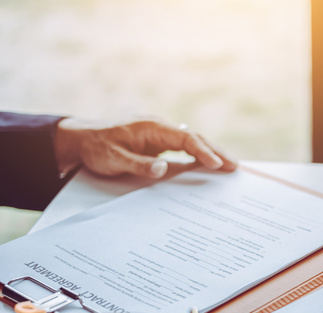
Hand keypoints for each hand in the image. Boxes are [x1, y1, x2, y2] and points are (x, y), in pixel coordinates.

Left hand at [54, 117, 236, 178]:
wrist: (80, 139)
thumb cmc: (96, 148)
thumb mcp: (114, 159)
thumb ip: (139, 164)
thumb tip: (163, 169)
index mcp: (152, 127)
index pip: (185, 138)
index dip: (203, 151)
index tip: (216, 164)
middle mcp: (159, 126)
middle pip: (195, 137)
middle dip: (216, 151)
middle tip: (235, 165)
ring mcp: (160, 133)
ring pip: (192, 141)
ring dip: (211, 152)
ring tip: (230, 165)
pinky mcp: (158, 141)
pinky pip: (184, 146)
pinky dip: (199, 154)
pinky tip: (209, 163)